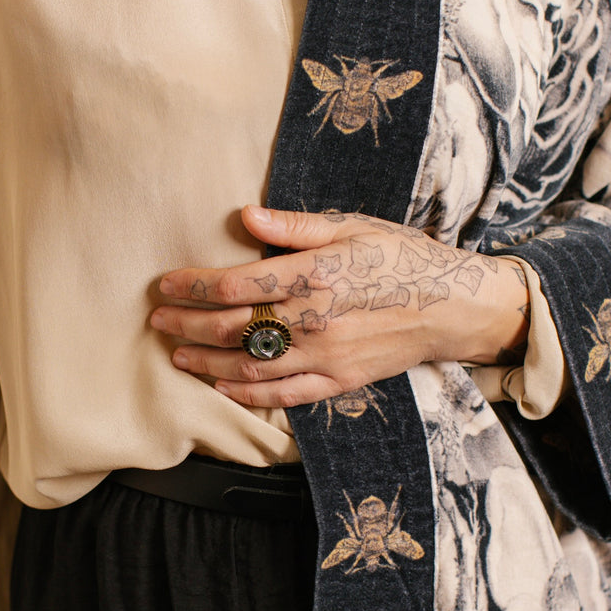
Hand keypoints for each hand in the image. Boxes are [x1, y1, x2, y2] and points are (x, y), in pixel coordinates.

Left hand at [150, 206, 530, 407]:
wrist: (452, 305)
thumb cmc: (399, 257)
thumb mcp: (352, 227)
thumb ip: (294, 226)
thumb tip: (245, 215)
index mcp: (315, 275)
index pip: (237, 285)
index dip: (193, 286)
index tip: (165, 284)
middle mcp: (315, 319)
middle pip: (234, 328)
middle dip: (188, 324)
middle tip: (158, 319)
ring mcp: (326, 356)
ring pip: (251, 367)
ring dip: (207, 362)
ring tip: (177, 354)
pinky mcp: (338, 381)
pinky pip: (284, 395)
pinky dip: (247, 395)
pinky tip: (221, 387)